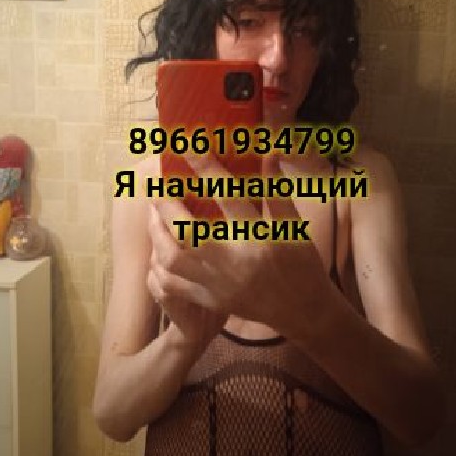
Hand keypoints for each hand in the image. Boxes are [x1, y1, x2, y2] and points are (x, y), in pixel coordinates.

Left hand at [151, 152, 332, 339]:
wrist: (302, 311)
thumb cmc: (301, 264)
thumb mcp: (294, 225)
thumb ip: (276, 189)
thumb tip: (269, 151)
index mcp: (258, 237)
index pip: (227, 195)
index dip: (205, 167)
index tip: (187, 144)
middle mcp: (233, 260)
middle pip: (188, 228)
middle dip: (166, 202)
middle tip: (157, 182)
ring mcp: (217, 283)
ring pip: (173, 257)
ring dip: (157, 231)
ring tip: (153, 212)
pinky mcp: (209, 298)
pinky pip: (173, 284)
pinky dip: (159, 264)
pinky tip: (157, 247)